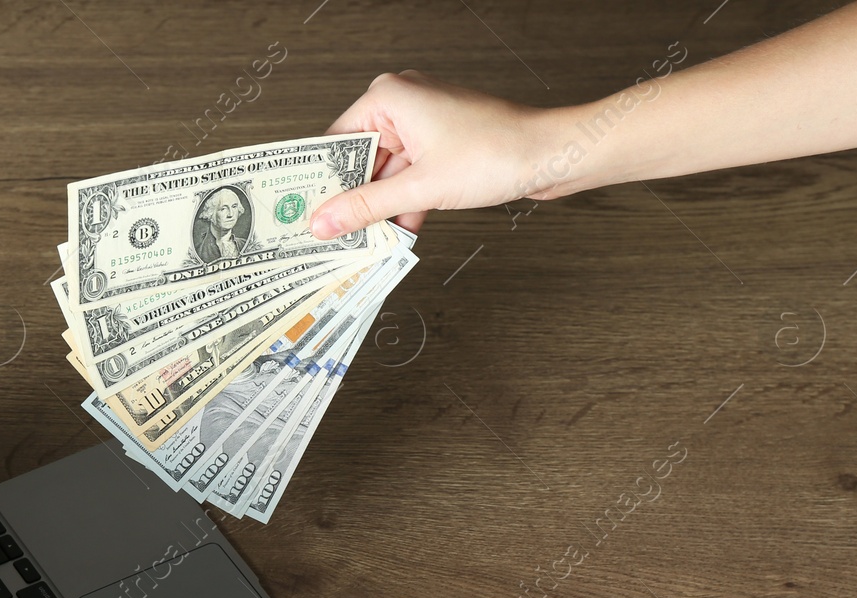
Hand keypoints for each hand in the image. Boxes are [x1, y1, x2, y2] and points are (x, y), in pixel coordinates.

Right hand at [310, 71, 559, 237]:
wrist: (553, 155)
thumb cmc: (497, 152)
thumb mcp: (420, 188)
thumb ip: (367, 207)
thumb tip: (324, 222)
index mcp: (389, 97)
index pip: (336, 141)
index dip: (320, 180)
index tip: (303, 211)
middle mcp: (404, 104)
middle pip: (360, 159)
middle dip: (351, 200)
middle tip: (331, 235)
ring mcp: (425, 125)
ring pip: (386, 173)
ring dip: (380, 208)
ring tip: (363, 242)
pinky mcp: (442, 145)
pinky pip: (409, 176)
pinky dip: (404, 204)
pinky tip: (397, 234)